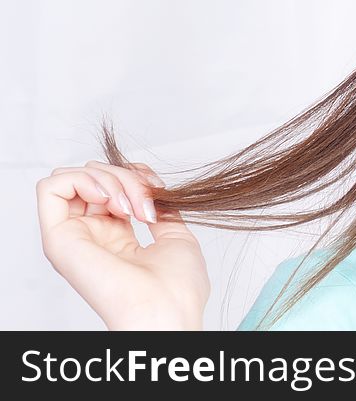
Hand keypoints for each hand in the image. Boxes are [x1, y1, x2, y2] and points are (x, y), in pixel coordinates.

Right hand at [36, 160, 209, 329]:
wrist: (167, 308)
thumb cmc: (177, 287)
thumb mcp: (176, 237)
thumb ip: (159, 211)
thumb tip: (152, 190)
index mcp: (117, 238)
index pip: (111, 186)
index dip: (134, 174)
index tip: (158, 188)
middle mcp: (92, 236)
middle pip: (94, 178)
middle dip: (125, 176)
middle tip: (144, 204)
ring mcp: (74, 237)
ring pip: (73, 178)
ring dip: (108, 178)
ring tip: (129, 206)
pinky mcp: (58, 239)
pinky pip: (51, 188)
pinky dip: (82, 180)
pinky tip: (107, 198)